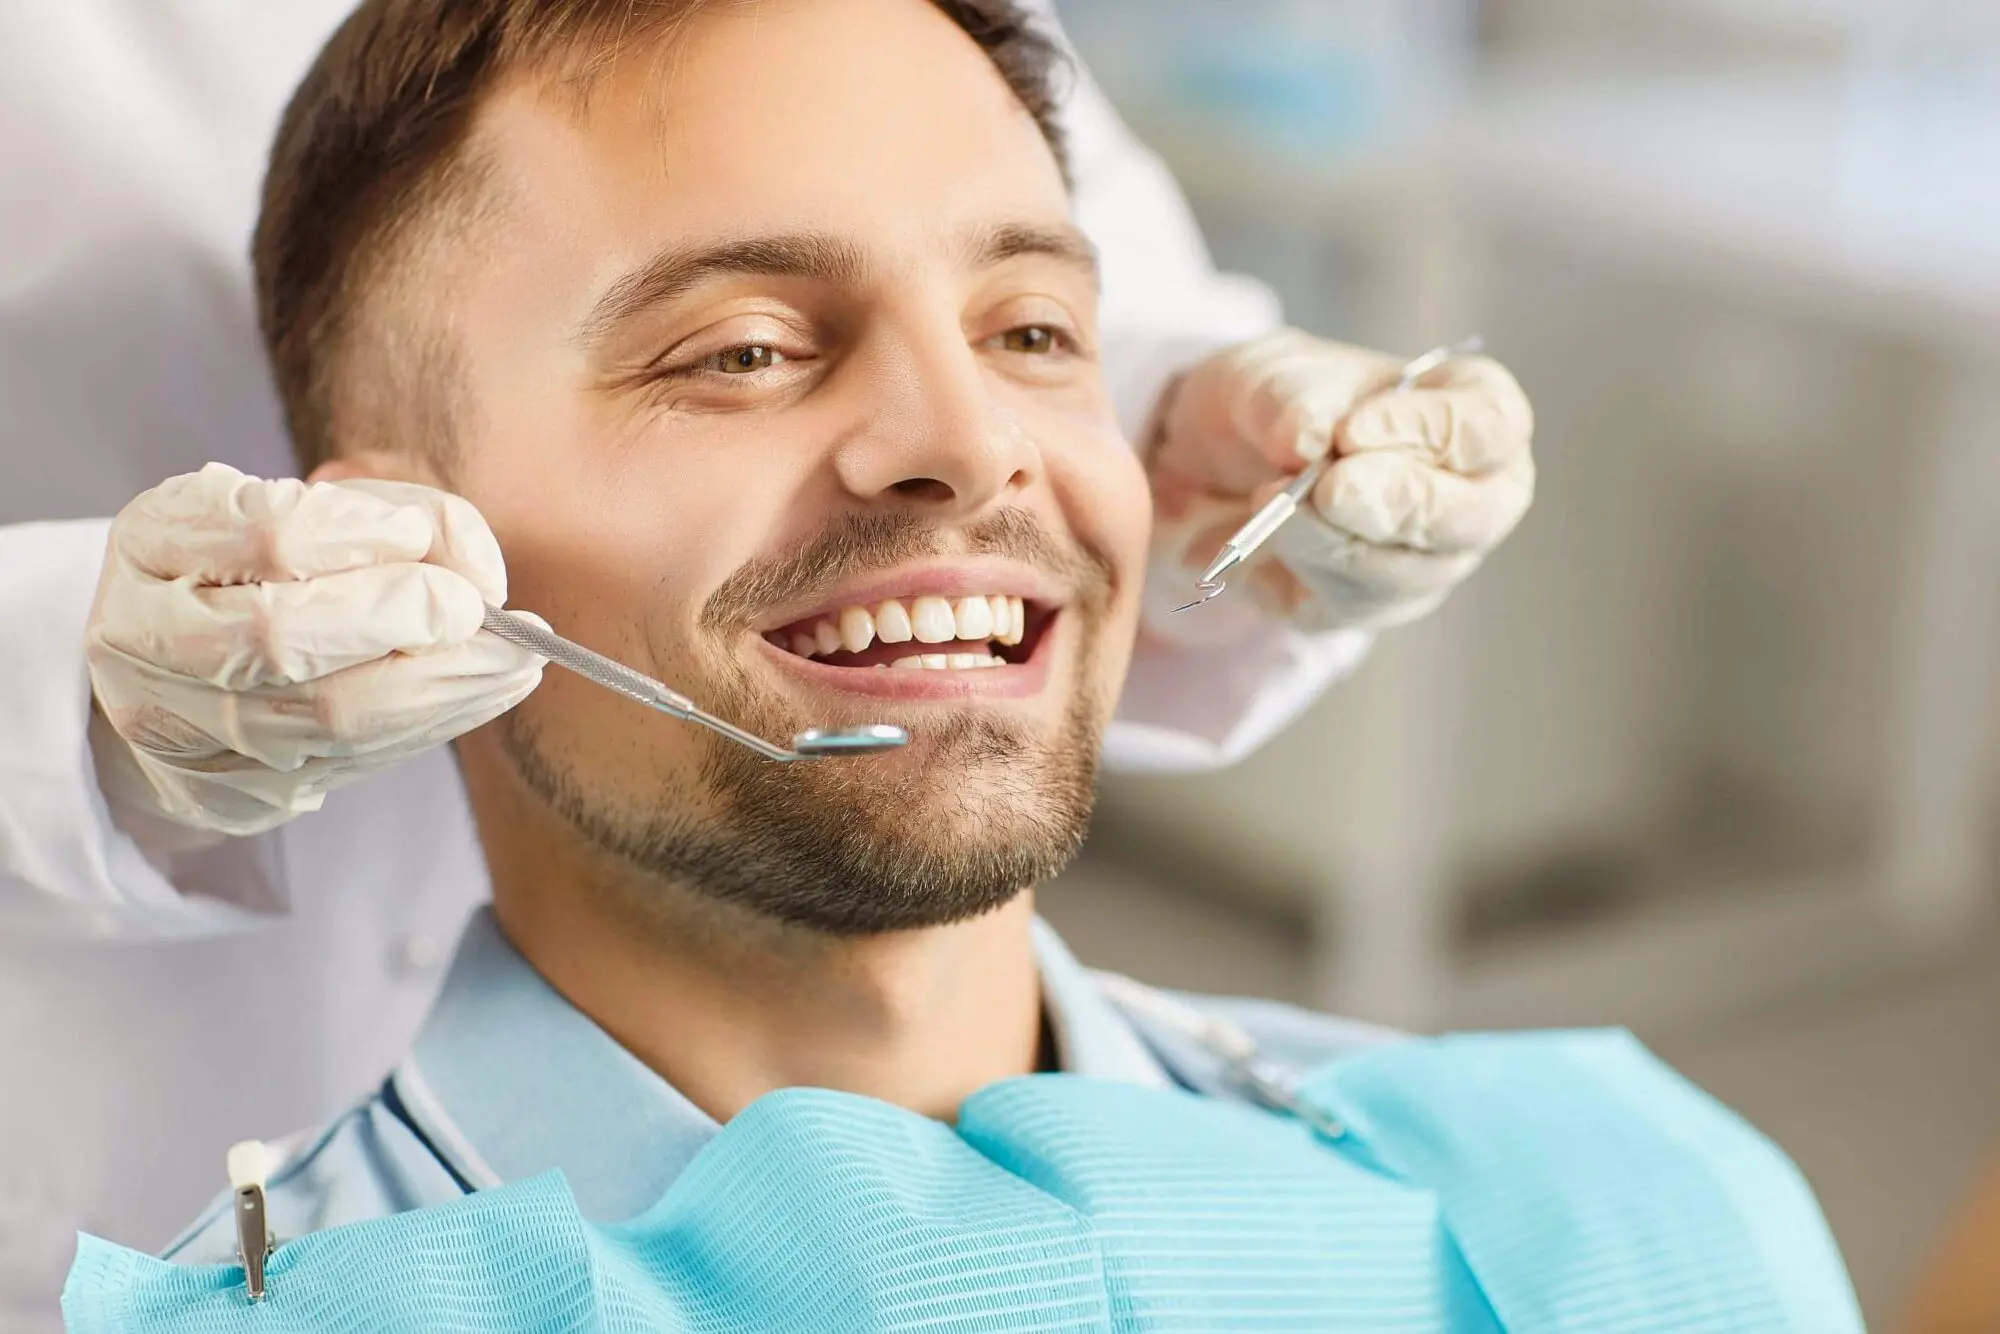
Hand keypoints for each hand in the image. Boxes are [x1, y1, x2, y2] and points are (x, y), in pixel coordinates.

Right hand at [86, 462, 544, 835]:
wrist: (169, 674)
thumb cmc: (253, 572)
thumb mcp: (301, 511)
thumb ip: (389, 514)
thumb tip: (477, 568)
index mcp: (153, 543)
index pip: (264, 534)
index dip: (361, 533)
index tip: (420, 536)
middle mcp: (144, 638)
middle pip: (282, 637)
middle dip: (402, 617)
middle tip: (476, 606)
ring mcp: (179, 728)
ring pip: (328, 717)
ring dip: (447, 685)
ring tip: (518, 658)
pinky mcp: (228, 794)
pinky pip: (353, 764)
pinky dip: (436, 724)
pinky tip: (485, 692)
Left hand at [1146, 328, 1534, 633]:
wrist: (1216, 461)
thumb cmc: (1276, 403)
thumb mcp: (1269, 376)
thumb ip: (1293, 401)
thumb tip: (1310, 439)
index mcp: (1469, 411)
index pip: (1492, 426)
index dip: (1431, 431)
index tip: (1352, 431)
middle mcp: (1470, 494)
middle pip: (1475, 516)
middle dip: (1395, 503)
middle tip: (1327, 490)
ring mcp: (1429, 560)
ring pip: (1406, 572)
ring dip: (1328, 539)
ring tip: (1265, 500)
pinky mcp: (1371, 606)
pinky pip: (1346, 605)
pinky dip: (1297, 570)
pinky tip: (1263, 540)